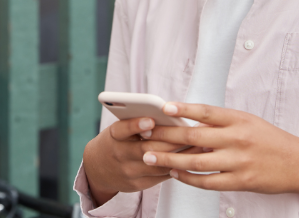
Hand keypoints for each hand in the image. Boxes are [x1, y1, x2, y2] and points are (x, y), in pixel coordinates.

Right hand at [82, 116, 206, 206]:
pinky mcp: (138, 184)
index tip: (151, 119)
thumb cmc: (117, 140)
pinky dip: (177, 166)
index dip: (136, 125)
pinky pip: (161, 176)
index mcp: (114, 136)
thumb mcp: (119, 128)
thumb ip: (136, 122)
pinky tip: (192, 159)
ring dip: (180, 154)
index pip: (122, 130)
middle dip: (170, 140)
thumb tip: (165, 113)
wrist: (98, 169)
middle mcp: (119, 155)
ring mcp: (129, 172)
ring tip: (200, 144)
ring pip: (158, 163)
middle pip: (146, 148)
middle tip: (191, 131)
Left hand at [141, 102, 298, 213]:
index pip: (206, 111)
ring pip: (196, 162)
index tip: (164, 108)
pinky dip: (188, 178)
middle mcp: (238, 138)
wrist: (298, 162)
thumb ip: (221, 122)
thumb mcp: (247, 122)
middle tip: (146, 135)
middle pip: (194, 137)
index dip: (183, 109)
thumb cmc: (270, 140)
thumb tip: (189, 121)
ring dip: (170, 160)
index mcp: (239, 119)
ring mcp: (239, 161)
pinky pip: (208, 182)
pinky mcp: (241, 181)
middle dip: (166, 136)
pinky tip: (175, 174)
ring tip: (151, 157)